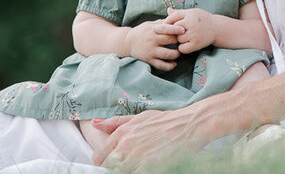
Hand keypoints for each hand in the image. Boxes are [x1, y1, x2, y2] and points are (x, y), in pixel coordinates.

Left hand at [91, 108, 210, 171]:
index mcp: (122, 132)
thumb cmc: (167, 121)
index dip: (105, 161)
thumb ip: (115, 122)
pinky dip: (138, 172)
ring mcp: (134, 158)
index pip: (100, 156)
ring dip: (127, 170)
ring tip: (141, 163)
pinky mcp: (146, 168)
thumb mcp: (140, 116)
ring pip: (120, 172)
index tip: (113, 163)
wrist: (189, 126)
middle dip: (115, 167)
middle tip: (130, 163)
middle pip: (108, 167)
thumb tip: (95, 124)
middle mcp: (125, 145)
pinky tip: (148, 166)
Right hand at [126, 19, 183, 70]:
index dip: (175, 29)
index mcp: (153, 30)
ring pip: (167, 54)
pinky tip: (174, 64)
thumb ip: (162, 22)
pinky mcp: (149, 60)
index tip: (183, 30)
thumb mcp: (150, 24)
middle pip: (168, 40)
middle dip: (178, 41)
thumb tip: (174, 17)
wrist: (127, 42)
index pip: (165, 28)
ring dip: (176, 54)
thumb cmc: (142, 31)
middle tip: (184, 41)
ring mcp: (150, 51)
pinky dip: (169, 66)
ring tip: (179, 52)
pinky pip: (161, 65)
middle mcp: (152, 40)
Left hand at [165, 7, 216, 53]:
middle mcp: (192, 23)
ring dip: (180, 40)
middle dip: (175, 31)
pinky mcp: (196, 43)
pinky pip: (182, 48)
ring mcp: (194, 34)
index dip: (168, 22)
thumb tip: (168, 10)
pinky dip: (183, 47)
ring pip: (178, 39)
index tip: (167, 26)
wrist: (217, 28)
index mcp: (190, 14)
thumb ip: (180, 12)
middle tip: (181, 32)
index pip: (172, 17)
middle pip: (174, 29)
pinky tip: (187, 44)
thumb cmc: (203, 19)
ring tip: (187, 37)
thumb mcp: (193, 12)